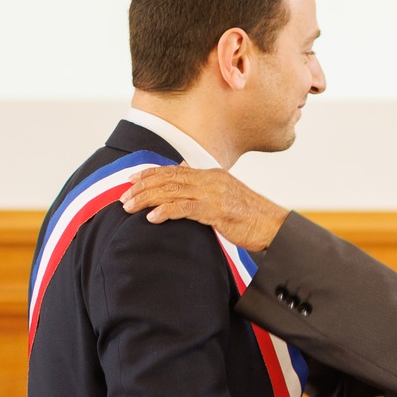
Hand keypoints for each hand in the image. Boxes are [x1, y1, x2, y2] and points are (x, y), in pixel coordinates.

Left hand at [120, 166, 289, 252]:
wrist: (274, 226)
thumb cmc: (250, 215)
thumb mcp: (225, 194)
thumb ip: (202, 183)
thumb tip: (181, 169)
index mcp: (211, 175)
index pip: (174, 170)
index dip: (150, 173)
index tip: (131, 179)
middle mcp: (211, 180)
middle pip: (169, 179)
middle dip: (143, 186)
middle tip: (123, 196)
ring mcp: (214, 194)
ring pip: (173, 191)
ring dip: (148, 199)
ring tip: (129, 207)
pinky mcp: (217, 211)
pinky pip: (186, 208)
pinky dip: (166, 211)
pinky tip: (152, 217)